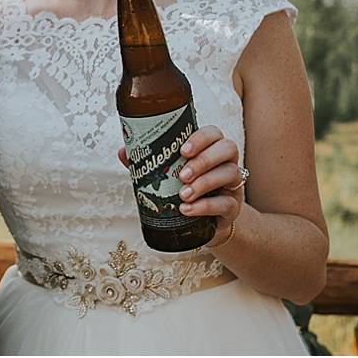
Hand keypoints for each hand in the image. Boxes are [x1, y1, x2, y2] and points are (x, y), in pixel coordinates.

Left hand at [118, 125, 243, 244]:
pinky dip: (206, 206)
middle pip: (228, 148)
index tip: (182, 150)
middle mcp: (225, 161)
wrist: (199, 224)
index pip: (213, 133)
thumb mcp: (166, 176)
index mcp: (209, 148)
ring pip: (231, 172)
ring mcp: (233, 184)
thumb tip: (123, 151)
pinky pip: (227, 203)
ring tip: (183, 194)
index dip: (201, 138)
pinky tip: (188, 210)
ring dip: (205, 182)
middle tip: (182, 175)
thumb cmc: (182, 191)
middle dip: (204, 160)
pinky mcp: (234, 206)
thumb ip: (148, 163)